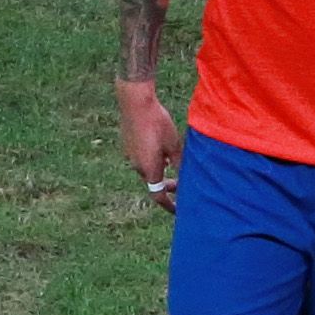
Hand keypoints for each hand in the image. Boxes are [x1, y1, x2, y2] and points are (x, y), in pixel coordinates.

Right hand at [118, 77, 178, 210]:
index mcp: (150, 169)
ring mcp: (130, 156)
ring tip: (172, 161)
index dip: (169, 205)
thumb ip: (181, 164)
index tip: (178, 211)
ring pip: (147, 169)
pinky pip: (141, 159)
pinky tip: (159, 147)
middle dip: (167, 185)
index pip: (159, 196)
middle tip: (180, 183)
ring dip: (159, 170)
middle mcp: (137, 167)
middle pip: (153, 183)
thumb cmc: (158, 123)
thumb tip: (187, 179)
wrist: (135, 103)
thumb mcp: (174, 145)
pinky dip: (152, 159)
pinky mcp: (127, 145)